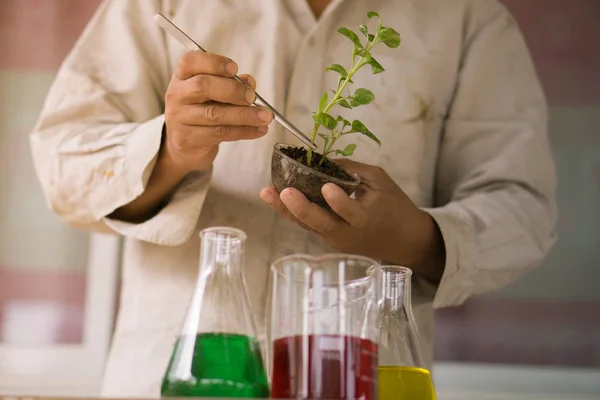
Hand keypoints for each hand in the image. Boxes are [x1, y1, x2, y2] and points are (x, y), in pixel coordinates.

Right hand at [163, 51, 273, 174]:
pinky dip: (243, 131)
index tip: (234, 69)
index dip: (214, 63)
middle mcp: (177, 95)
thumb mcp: (214, 94)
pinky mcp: (188, 139)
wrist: (185, 145)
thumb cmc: (202, 112)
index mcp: (182, 76)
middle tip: (252, 97)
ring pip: (214, 114)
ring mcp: (180, 118)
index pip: (191, 61)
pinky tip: (258, 130)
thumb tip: (250, 82)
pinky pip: (220, 133)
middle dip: (232, 90)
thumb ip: (231, 84)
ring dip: (244, 114)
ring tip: (265, 116)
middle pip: (203, 86)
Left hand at [260, 159, 445, 281]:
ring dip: (286, 210)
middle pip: (321, 223)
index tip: (326, 186)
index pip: (349, 210)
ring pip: (308, 225)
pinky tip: (278, 197)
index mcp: (367, 217)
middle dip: (300, 208)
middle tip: (284, 192)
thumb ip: (353, 170)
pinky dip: (295, 211)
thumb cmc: (395, 206)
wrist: (405, 241)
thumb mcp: (380, 181)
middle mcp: (348, 233)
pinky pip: (310, 225)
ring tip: (267, 193)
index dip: (338, 200)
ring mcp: (336, 240)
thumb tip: (322, 159)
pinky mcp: (330, 241)